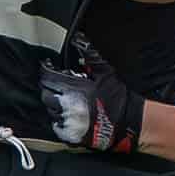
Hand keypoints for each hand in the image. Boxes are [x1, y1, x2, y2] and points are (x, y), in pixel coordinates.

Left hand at [40, 36, 144, 152]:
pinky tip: (66, 115)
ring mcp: (69, 122)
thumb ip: (90, 55)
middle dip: (49, 87)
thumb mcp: (106, 72)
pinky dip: (58, 120)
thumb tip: (80, 40)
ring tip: (63, 99)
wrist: (129, 122)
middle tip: (56, 84)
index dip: (46, 70)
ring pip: (50, 111)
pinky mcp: (72, 135)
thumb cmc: (118, 97)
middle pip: (45, 95)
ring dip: (53, 104)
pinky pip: (56, 127)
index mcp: (75, 89)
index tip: (48, 67)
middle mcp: (68, 106)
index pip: (48, 77)